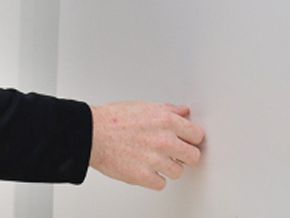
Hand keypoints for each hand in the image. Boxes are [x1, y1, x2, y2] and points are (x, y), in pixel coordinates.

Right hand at [89, 101, 203, 190]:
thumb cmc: (113, 119)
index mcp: (167, 120)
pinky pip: (161, 184)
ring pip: (178, 172)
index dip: (192, 138)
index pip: (197, 134)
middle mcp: (164, 140)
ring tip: (157, 161)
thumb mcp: (145, 106)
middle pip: (193, 156)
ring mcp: (155, 160)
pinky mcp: (143, 176)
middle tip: (177, 154)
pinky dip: (155, 179)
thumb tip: (184, 112)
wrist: (92, 133)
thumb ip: (169, 110)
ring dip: (169, 168)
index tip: (188, 141)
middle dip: (186, 155)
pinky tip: (147, 170)